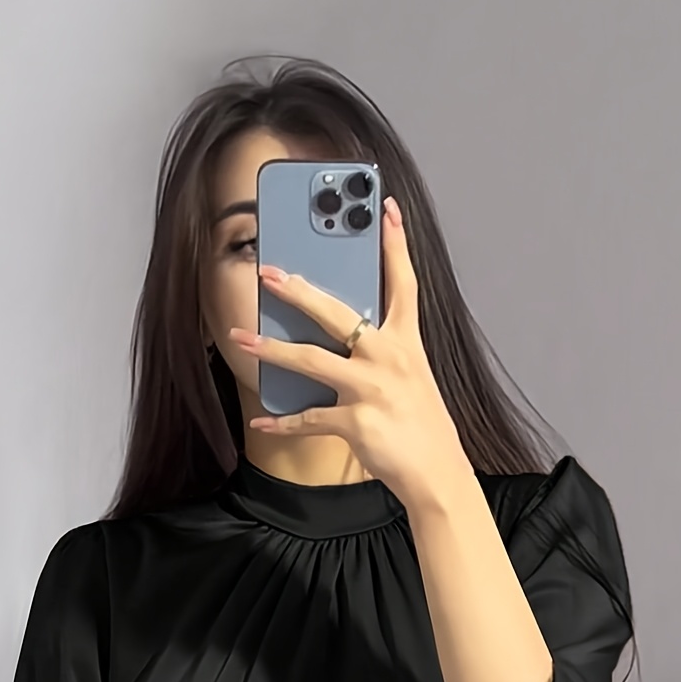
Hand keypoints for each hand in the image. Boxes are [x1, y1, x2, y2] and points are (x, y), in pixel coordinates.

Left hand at [228, 196, 472, 506]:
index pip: (403, 283)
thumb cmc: (423, 426)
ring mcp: (371, 389)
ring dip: (272, 350)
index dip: (396, 244)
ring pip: (311, 361)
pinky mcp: (356, 422)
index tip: (386, 208)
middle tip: (269, 271)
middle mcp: (389, 358)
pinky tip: (263, 421)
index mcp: (407, 343)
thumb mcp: (413, 377)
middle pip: (337, 313)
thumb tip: (347, 336)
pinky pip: (309, 418)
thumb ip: (383, 352)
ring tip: (243, 338)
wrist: (437, 473)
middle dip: (299, 291)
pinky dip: (283, 422)